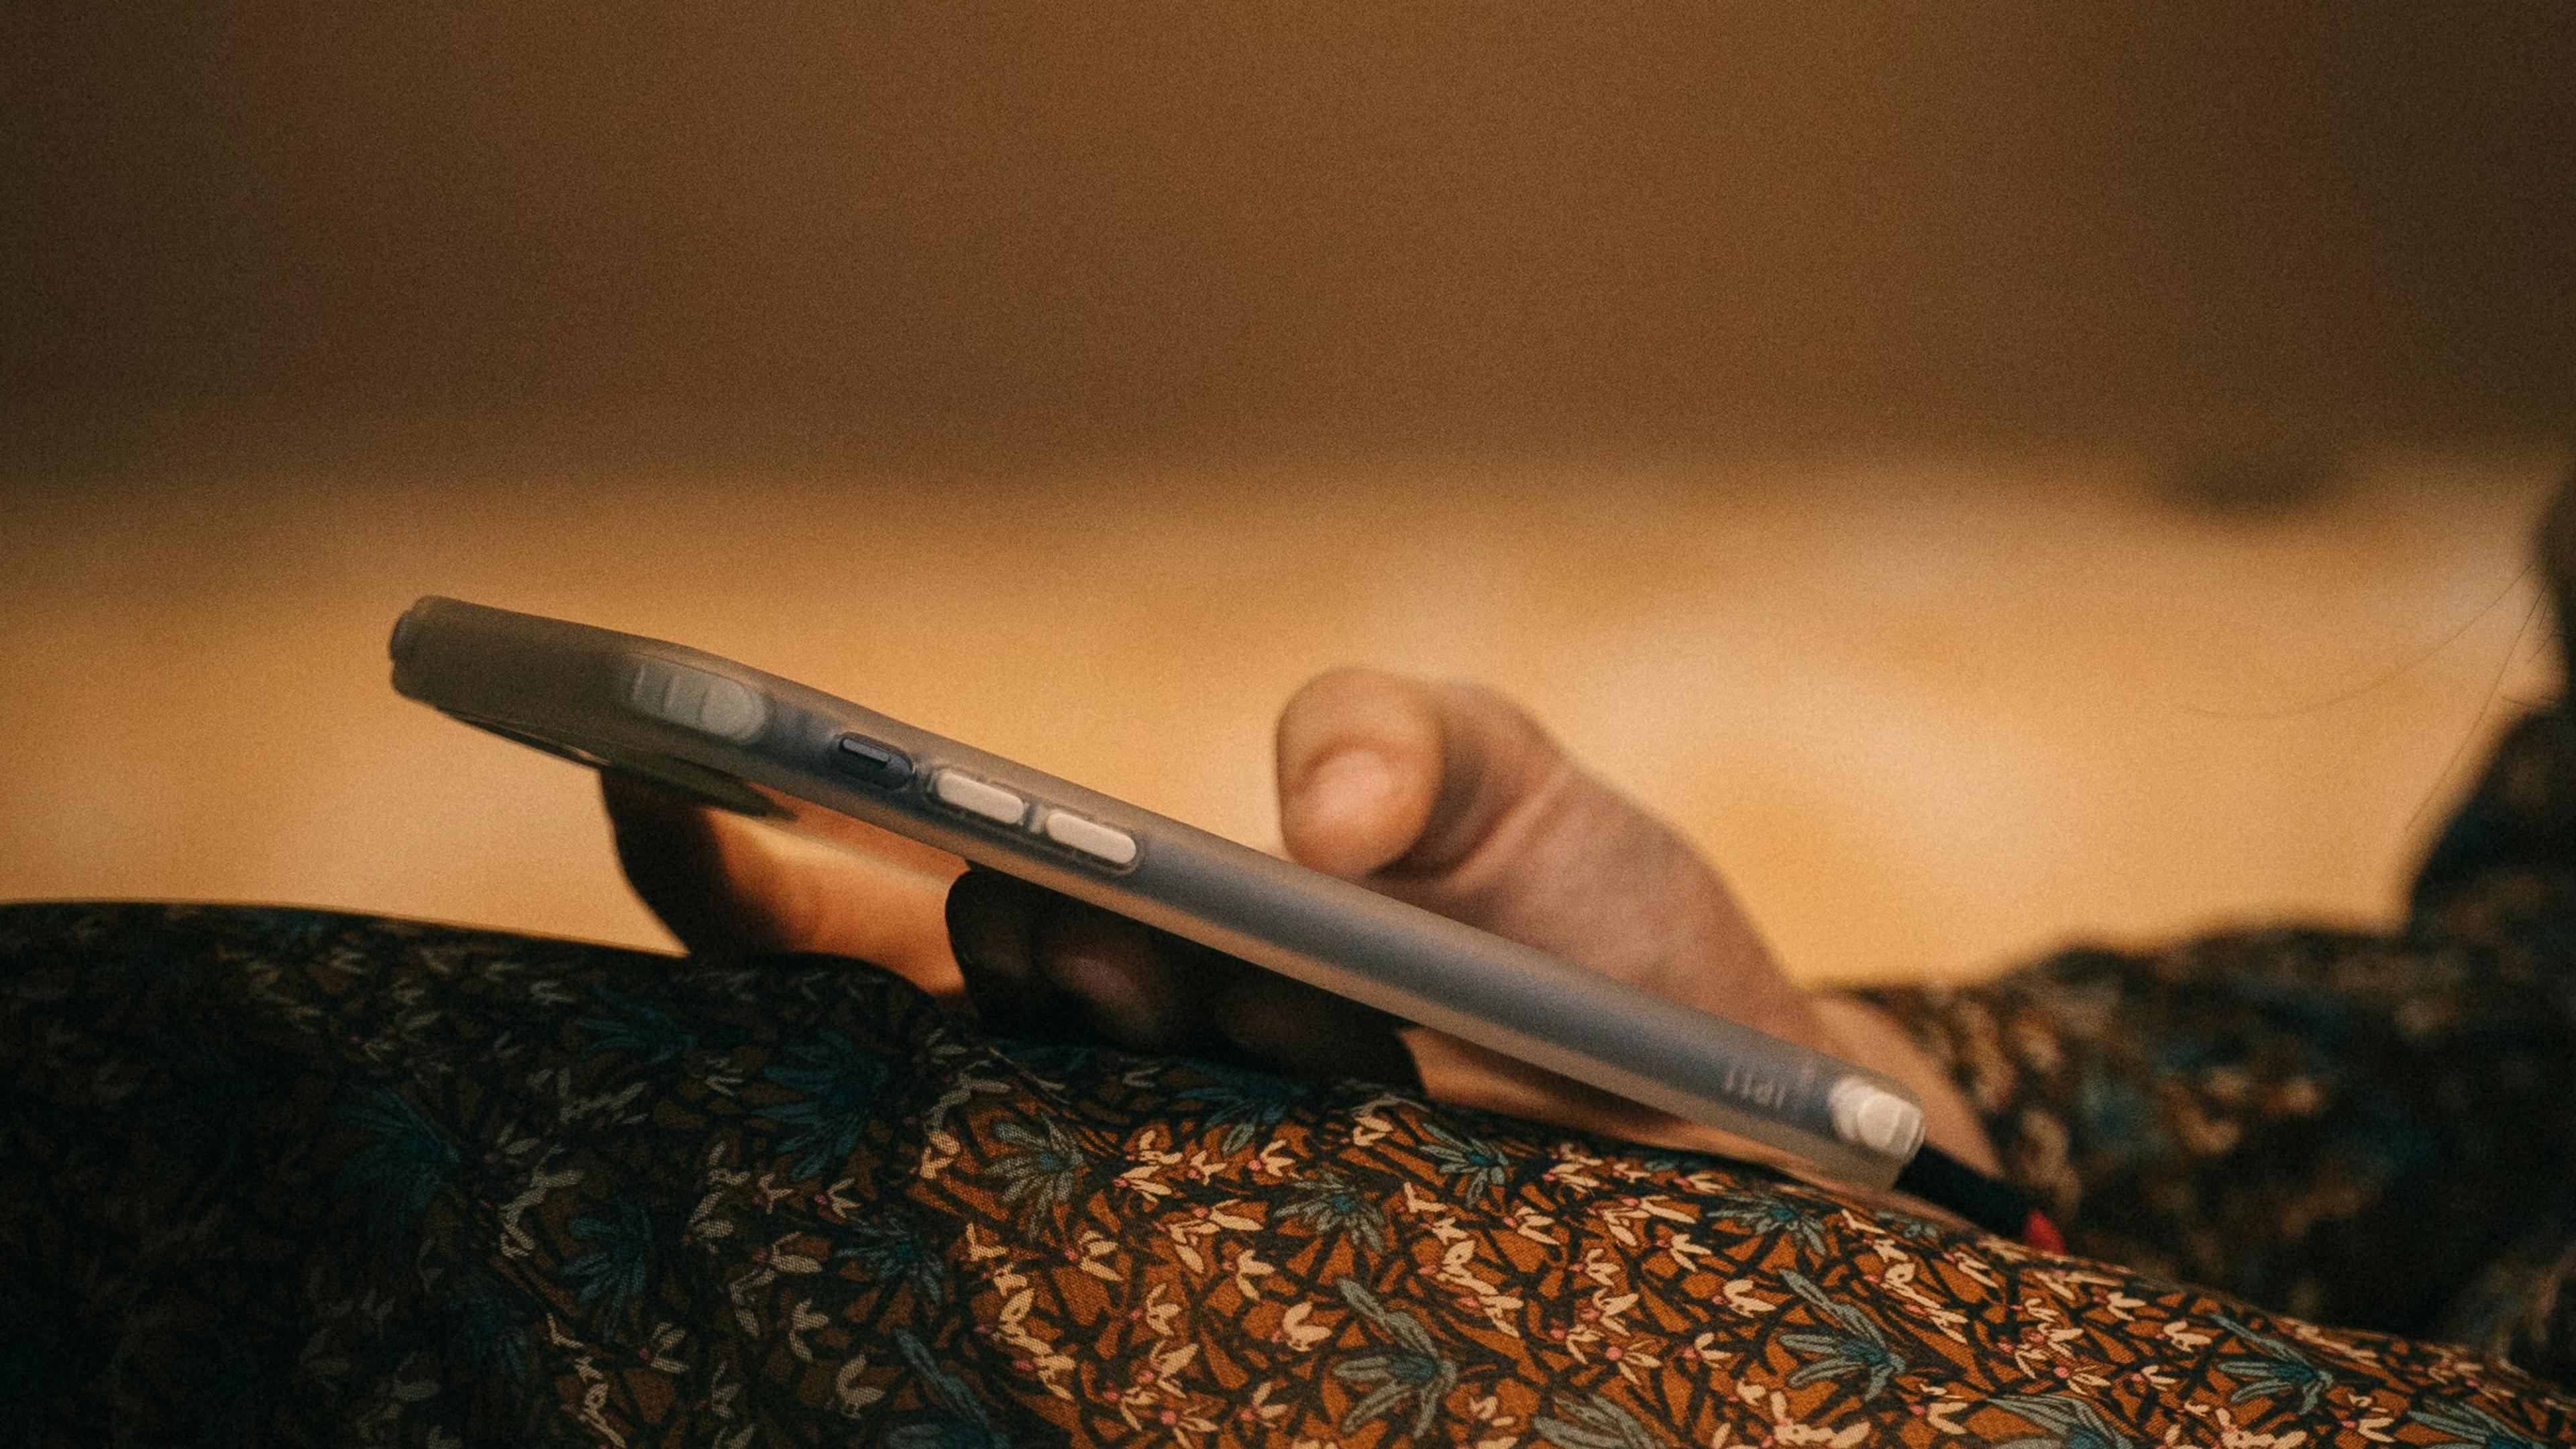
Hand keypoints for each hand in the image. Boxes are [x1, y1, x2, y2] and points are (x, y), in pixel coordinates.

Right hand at [603, 668, 1994, 1173]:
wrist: (1770, 1115)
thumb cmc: (1598, 941)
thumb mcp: (1508, 786)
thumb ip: (1397, 735)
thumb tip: (1308, 820)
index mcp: (1138, 940)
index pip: (894, 900)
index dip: (746, 851)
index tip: (647, 770)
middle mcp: (1138, 1076)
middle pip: (950, 1016)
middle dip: (968, 928)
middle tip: (1045, 885)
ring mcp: (1207, 1187)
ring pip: (1064, 1124)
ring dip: (1102, 1020)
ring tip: (1175, 958)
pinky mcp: (1306, 1281)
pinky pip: (1170, 1260)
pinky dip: (1158, 1203)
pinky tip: (1278, 1102)